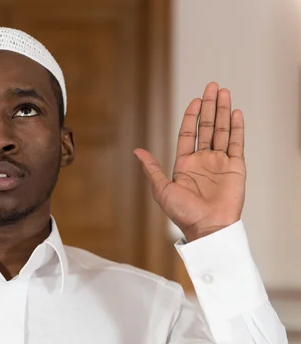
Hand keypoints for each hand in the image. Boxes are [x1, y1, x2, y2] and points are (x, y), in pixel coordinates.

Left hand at [134, 82, 245, 241]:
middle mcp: (203, 161)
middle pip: (207, 127)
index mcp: (185, 164)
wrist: (207, 227)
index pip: (188, 134)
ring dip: (223, 111)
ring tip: (224, 92)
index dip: (191, 116)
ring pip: (222, 131)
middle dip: (209, 106)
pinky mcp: (236, 167)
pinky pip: (237, 143)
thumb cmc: (183, 213)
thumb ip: (151, 168)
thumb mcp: (162, 189)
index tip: (195, 100)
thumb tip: (137, 151)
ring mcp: (220, 163)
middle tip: (212, 86)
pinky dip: (236, 127)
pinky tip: (235, 113)